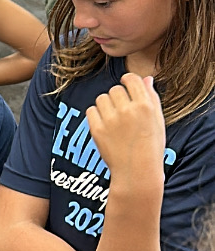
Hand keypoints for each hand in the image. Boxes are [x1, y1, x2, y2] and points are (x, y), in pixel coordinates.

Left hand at [85, 72, 165, 189]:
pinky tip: (105, 125)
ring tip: (114, 120)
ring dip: (106, 105)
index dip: (128, 80)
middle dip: (117, 97)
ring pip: (101, 99)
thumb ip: (152, 97)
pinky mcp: (97, 130)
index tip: (126, 86)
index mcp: (145, 106)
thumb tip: (147, 78)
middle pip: (115, 89)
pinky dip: (96, 116)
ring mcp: (111, 121)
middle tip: (122, 111)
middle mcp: (127, 111)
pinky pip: (90, 111)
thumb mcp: (158, 120)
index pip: (131, 79)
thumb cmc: (151, 147)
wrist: (137, 172)